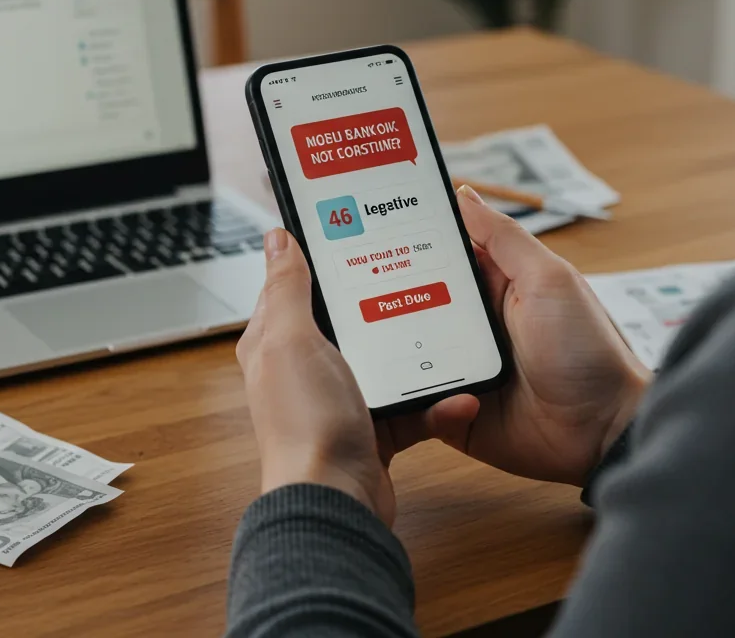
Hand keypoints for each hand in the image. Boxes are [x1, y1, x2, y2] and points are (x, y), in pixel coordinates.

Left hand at [238, 229, 459, 523]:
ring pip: (390, 360)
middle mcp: (306, 369)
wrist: (336, 503)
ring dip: (422, 354)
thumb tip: (277, 239)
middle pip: (352, 318)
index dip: (325, 256)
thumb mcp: (292, 340)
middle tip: (421, 273)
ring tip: (452, 335)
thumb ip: (288, 288)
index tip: (360, 230)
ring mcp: (341, 400)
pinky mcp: (374, 430)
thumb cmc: (306, 426)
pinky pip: (414, 407)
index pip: (298, 284)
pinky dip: (437, 404)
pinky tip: (458, 397)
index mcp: (276, 342)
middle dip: (386, 300)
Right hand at [387, 187, 650, 486]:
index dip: (406, 244)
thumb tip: (463, 193)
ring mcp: (460, 371)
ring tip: (361, 345)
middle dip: (378, 299)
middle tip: (340, 289)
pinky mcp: (454, 415)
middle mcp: (471, 326)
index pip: (438, 257)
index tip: (363, 227)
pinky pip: (417, 406)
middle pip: (411, 306)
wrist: (603, 431)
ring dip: (389, 354)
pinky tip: (421, 394)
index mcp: (493, 287)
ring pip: (405, 357)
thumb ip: (503, 237)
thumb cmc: (587, 349)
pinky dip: (413, 402)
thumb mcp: (548, 279)